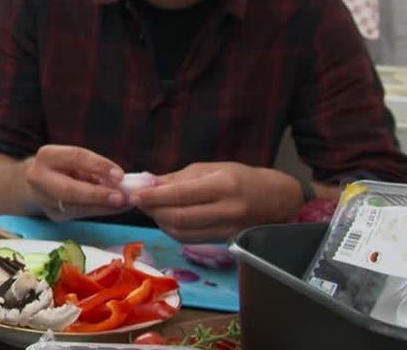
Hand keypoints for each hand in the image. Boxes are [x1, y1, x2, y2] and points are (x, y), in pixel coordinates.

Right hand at [23, 145, 127, 220]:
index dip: (99, 165)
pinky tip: (114, 208)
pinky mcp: (53, 215)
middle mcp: (39, 178)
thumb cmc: (60, 167)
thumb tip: (120, 180)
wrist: (33, 184)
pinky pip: (80, 214)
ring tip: (124, 204)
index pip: (76, 157)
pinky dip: (99, 211)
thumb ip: (92, 167)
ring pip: (76, 207)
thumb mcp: (72, 159)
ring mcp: (44, 199)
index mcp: (47, 156)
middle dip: (98, 195)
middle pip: (70, 189)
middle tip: (122, 197)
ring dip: (103, 206)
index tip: (120, 175)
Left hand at [130, 162, 303, 242]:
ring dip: (160, 221)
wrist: (276, 199)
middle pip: (179, 217)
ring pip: (182, 232)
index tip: (133, 194)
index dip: (153, 196)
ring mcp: (227, 229)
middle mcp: (227, 210)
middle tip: (136, 201)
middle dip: (152, 210)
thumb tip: (146, 183)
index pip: (180, 195)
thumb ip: (177, 179)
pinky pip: (190, 239)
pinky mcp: (224, 241)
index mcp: (223, 186)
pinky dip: (172, 230)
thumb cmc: (241, 178)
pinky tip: (165, 219)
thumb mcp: (211, 169)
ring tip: (149, 208)